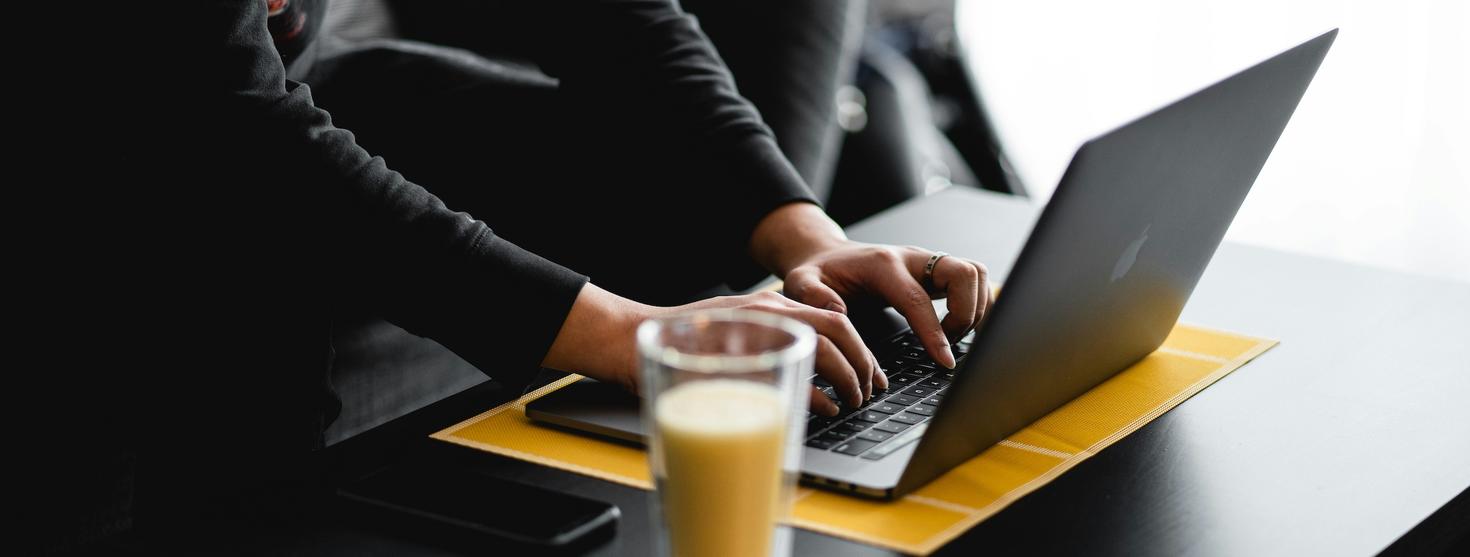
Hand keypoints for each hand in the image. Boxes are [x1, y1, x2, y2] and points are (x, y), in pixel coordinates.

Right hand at [542, 284, 881, 416]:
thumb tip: (810, 388)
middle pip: (840, 328)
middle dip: (865, 363)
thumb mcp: (732, 343)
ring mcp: (754, 328)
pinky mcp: (739, 352)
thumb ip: (767, 353)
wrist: (628, 339)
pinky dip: (820, 393)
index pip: (835, 316)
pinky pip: (795, 369)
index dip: (862, 348)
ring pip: (826, 346)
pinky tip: (826, 408)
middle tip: (871, 392)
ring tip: (853, 401)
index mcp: (770, 307)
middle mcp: (768, 310)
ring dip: (848, 378)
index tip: (873, 375)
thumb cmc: (680, 348)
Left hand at [782, 243, 990, 368]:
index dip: (935, 332)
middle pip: (964, 273)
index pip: (918, 300)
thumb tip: (839, 314)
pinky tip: (958, 328)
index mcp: (883, 265)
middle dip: (966, 313)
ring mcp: (927, 263)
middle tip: (948, 343)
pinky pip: (973, 280)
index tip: (945, 361)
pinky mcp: (935, 271)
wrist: (827, 257)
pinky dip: (976, 304)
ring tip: (951, 337)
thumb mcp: (801, 283)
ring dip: (975, 309)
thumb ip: (813, 296)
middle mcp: (912, 258)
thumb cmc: (818, 273)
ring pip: (975, 273)